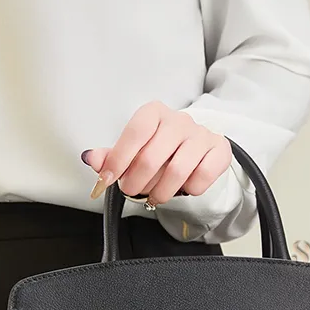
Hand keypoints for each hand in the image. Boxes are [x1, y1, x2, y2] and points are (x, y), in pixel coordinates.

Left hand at [83, 100, 231, 205]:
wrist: (195, 150)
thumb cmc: (158, 150)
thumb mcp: (131, 152)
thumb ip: (110, 156)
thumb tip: (90, 158)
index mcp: (154, 113)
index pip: (135, 132)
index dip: (119, 158)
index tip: (107, 179)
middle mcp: (179, 120)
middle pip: (152, 156)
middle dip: (136, 182)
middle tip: (131, 192)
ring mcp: (201, 134)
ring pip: (177, 171)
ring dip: (161, 192)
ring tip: (154, 197)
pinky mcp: (219, 150)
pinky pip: (202, 176)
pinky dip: (189, 189)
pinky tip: (183, 188)